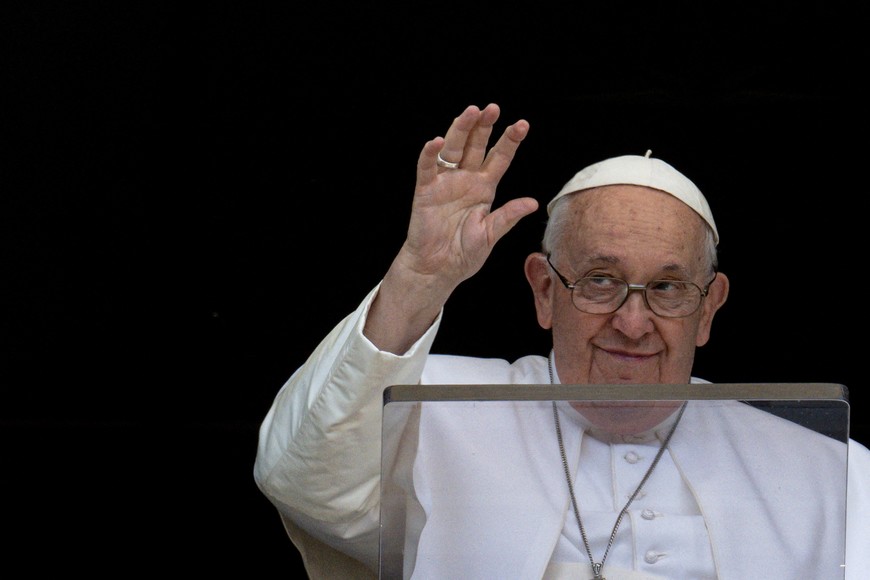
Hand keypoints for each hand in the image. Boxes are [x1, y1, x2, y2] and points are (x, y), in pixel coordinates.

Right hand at [400, 103, 537, 293]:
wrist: (438, 269)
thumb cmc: (464, 254)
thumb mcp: (490, 235)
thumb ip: (507, 217)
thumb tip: (532, 202)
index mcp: (484, 188)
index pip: (499, 158)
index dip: (509, 141)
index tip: (522, 124)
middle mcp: (466, 180)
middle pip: (475, 146)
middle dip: (484, 127)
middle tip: (493, 109)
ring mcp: (445, 182)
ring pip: (453, 149)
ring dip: (461, 130)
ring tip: (471, 112)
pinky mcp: (425, 190)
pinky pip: (427, 167)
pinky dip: (430, 154)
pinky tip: (437, 141)